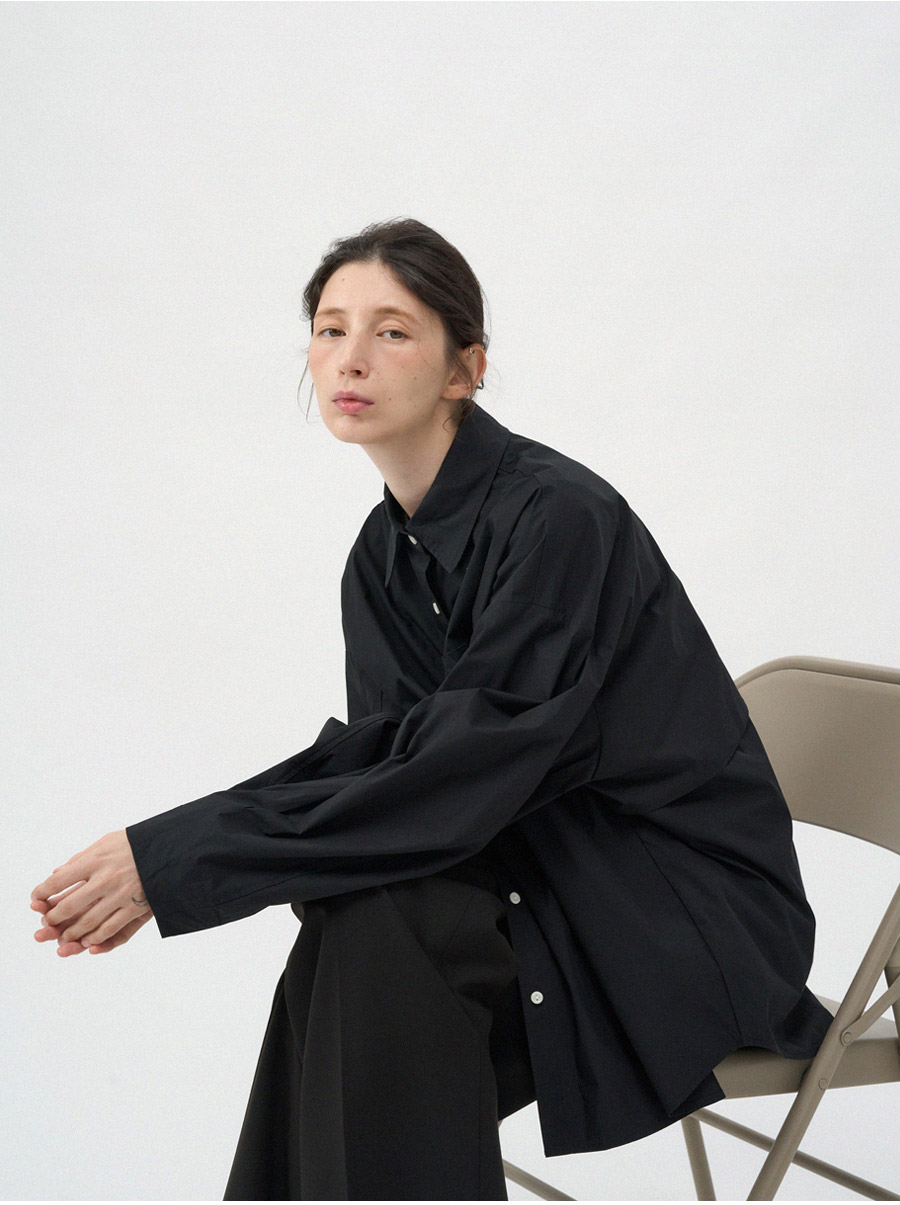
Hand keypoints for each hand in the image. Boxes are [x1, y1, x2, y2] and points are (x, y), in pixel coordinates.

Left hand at [31, 830, 151, 955]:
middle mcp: (104, 879)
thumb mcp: (106, 842)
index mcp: (95, 861)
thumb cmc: (136, 844)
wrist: (170, 850)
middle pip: (69, 906)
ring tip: (63, 936)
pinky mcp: (134, 908)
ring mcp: (119, 895)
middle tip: (47, 922)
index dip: (42, 892)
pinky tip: (87, 940)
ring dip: (70, 933)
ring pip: (86, 923)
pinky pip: (109, 929)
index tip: (36, 898)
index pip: (58, 881)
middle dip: (53, 918)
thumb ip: (81, 858)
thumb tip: (58, 874)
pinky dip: (94, 938)